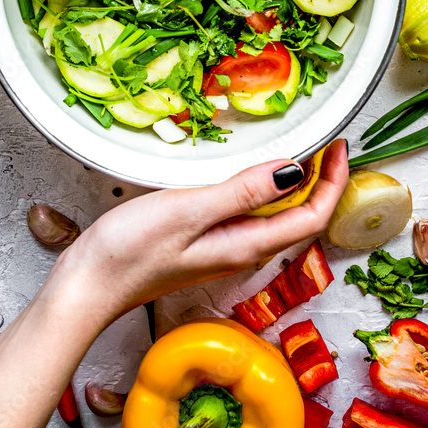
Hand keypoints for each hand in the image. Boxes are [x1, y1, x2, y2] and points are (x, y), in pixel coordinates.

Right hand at [61, 140, 348, 331]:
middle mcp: (242, 249)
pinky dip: (263, 188)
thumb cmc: (129, 252)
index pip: (311, 216)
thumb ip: (243, 191)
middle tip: (328, 140)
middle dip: (323, 180)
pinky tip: (250, 169)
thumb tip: (294, 171)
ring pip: (276, 215)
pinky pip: (250, 213)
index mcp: (247, 245)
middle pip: (300, 217)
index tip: (340, 146)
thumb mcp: (189, 210)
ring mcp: (224, 246)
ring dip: (295, 183)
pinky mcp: (205, 240)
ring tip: (301, 147)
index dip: (334, 181)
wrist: (87, 287)